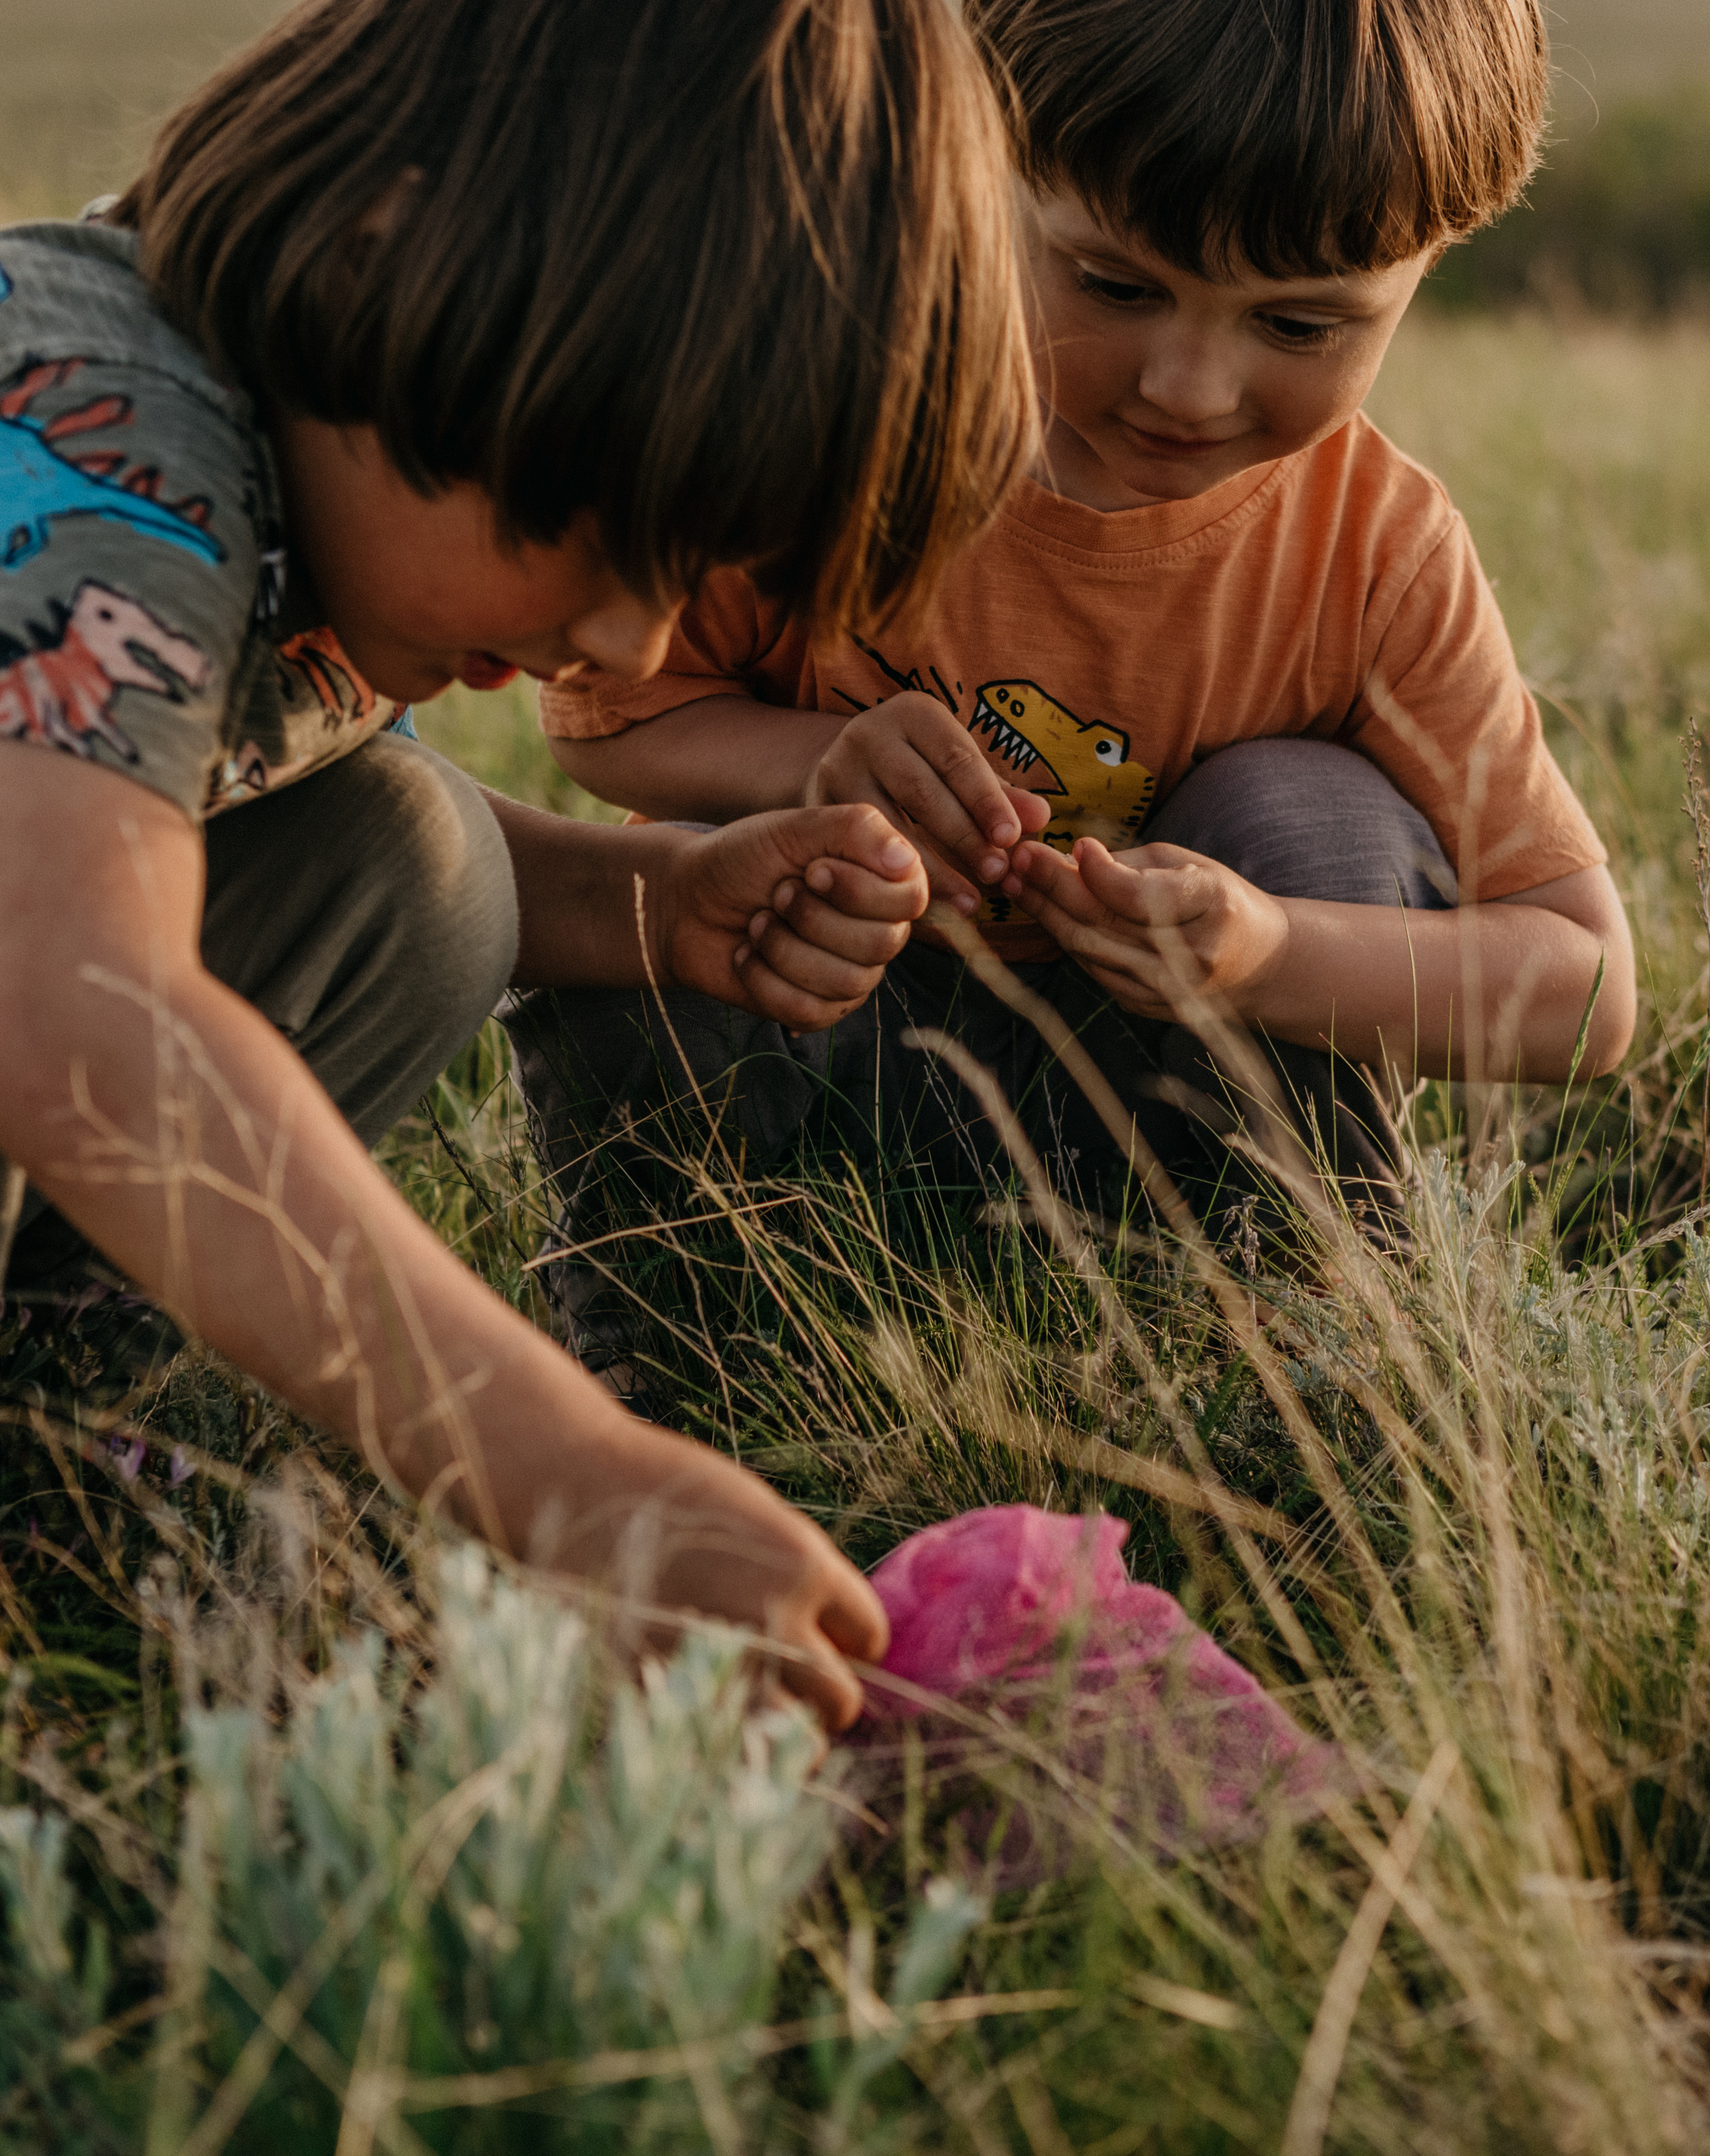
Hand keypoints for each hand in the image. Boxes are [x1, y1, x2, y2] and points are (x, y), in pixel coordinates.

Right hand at [605, 1420, 888, 1729]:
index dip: (847, 1637)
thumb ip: (799, 1579)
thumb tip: (835, 1641)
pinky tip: (705, 1714)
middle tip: (787, 1676)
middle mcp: (773, 1622)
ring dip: (780, 1733)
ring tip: (753, 1708)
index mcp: (804, 1564)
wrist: (569, 1483)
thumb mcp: (756, 1518)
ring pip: (792, 1744)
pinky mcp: (663, 1696)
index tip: (821, 1633)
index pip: (869, 1635)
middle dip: (821, 1694)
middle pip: (841, 1700)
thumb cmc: (664, 1493)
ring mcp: (717, 1667)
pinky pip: (722, 1755)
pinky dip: (722, 1746)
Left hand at [655, 803, 927, 1028]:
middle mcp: (876, 931)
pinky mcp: (817, 1010)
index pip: (909, 900)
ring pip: (844, 982)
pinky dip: (764, 980)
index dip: (858, 890)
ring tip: (757, 924)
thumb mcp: (795, 828)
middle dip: (812, 918)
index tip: (811, 870)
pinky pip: (809, 1011)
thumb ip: (856, 830)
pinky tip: (747, 956)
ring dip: (783, 948)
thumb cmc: (743, 859)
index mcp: (881, 883)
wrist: (685, 903)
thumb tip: (904, 860)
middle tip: (777, 895)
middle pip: (880, 945)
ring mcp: (850, 975)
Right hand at [805, 691, 1049, 909]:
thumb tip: (1041, 818)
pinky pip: (860, 853)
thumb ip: (997, 794)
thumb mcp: (958, 773)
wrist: (843, 773)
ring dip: (931, 868)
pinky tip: (923, 906)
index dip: (986, 799)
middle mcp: (869, 734)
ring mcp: (836, 770)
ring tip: (968, 902)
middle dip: (962, 836)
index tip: (1011, 838)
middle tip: (995, 875)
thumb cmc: (920, 772)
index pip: (956, 757)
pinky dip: (894, 882)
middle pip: (921, 790)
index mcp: (914, 714)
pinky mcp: (816, 810)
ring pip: (887, 825)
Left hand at [1003, 836, 1290, 1020]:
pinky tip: (1043, 914)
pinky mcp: (1146, 1006)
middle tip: (1015, 860)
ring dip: (1045, 915)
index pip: (1137, 895)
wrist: (1258, 965)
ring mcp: (1168, 988)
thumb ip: (1131, 864)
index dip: (1097, 871)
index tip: (1070, 843)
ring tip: (1014, 884)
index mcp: (1210, 906)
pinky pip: (1092, 968)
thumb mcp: (1189, 865)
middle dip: (1051, 888)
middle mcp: (1189, 954)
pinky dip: (1065, 939)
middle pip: (1102, 922)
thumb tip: (1069, 858)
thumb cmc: (1218, 900)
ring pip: (1088, 950)